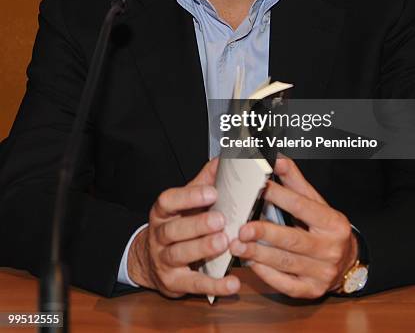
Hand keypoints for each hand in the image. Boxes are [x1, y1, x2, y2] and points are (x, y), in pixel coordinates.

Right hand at [127, 157, 239, 297]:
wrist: (150, 260)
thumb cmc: (176, 225)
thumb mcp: (185, 204)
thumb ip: (203, 183)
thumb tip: (222, 161)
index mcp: (162, 212)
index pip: (169, 201)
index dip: (189, 196)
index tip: (212, 192)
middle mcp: (159, 235)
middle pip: (174, 230)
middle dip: (197, 224)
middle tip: (220, 220)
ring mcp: (164, 261)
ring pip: (180, 254)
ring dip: (203, 249)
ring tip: (224, 242)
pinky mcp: (174, 283)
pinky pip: (194, 284)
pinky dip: (215, 285)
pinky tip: (233, 282)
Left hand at [229, 156, 357, 298]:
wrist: (348, 262)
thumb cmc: (325, 227)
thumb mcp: (316, 202)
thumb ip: (295, 181)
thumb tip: (276, 159)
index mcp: (333, 222)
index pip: (301, 206)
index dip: (279, 196)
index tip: (257, 189)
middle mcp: (330, 249)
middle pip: (293, 239)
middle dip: (265, 233)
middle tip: (242, 228)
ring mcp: (321, 272)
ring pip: (285, 263)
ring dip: (258, 254)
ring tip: (236, 245)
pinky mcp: (311, 291)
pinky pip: (285, 284)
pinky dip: (265, 274)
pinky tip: (250, 263)